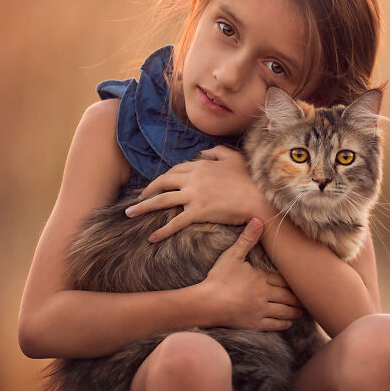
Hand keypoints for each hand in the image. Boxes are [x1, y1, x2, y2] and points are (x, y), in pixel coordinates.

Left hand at [124, 145, 269, 241]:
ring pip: (163, 200)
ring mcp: (194, 195)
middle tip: (138, 199)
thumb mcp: (234, 158)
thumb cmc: (250, 178)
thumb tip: (204, 152)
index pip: (176, 169)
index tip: (157, 184)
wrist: (259, 197)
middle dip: (148, 190)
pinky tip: (152, 238)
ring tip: (130, 213)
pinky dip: (162, 231)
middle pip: (163, 182)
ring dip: (144, 207)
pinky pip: (176, 222)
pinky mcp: (198, 212)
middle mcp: (194, 178)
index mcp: (201, 165)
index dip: (164, 177)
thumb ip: (217, 152)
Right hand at [191, 218, 302, 329]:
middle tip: (308, 299)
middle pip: (288, 297)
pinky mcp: (254, 324)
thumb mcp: (232, 255)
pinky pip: (274, 325)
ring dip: (295, 312)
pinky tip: (288, 323)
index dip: (294, 282)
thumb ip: (247, 239)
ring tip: (302, 311)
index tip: (304, 282)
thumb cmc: (218, 278)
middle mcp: (265, 295)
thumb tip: (257, 219)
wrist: (207, 303)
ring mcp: (260, 311)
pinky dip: (284, 324)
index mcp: (262, 279)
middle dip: (298, 298)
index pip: (284, 281)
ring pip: (284, 312)